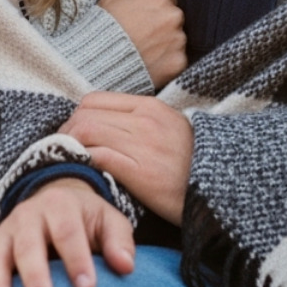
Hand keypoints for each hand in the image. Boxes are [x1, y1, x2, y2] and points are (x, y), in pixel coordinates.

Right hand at [0, 177, 134, 286]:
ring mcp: (4, 233)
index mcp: (60, 206)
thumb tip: (127, 266)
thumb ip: (119, 240)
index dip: (77, 259)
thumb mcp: (107, 220)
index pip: (68, 232)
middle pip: (28, 245)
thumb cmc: (86, 219)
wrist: (53, 197)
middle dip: (34, 276)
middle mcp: (27, 216)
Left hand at [60, 92, 192, 223]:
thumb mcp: (170, 129)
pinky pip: (99, 156)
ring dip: (70, 147)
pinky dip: (84, 162)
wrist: (222, 187)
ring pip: (86, 132)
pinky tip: (84, 174)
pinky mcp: (142, 172)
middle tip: (63, 152)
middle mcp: (144, 120)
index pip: (94, 100)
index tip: (71, 135)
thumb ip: (140, 122)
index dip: (75, 117)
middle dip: (66, 133)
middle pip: (84, 115)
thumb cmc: (193, 163)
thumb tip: (105, 126)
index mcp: (149, 106)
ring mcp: (143, 144)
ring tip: (70, 163)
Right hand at [96, 0, 186, 88]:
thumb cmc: (102, 28)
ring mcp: (178, 40)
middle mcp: (174, 15)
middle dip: (162, 22)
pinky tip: (149, 62)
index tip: (138, 17)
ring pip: (178, 36)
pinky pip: (178, 57)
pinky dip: (167, 60)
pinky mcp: (179, 62)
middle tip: (140, 34)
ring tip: (143, 49)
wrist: (95, 66)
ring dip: (166, 42)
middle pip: (175, 15)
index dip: (151, 6)